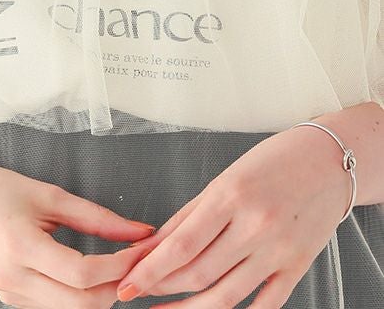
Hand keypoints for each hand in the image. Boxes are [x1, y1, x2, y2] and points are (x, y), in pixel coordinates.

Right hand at [0, 157, 159, 308]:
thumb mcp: (48, 194)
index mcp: (21, 247)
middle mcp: (13, 280)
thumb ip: (96, 216)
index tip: (141, 248)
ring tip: (120, 265)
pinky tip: (94, 274)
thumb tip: (139, 231)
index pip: (83, 275)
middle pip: (81, 305)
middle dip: (117, 287)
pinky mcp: (10, 298)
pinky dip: (81, 296)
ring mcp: (10, 294)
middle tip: (137, 261)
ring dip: (102, 295)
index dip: (119, 266)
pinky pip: (55, 308)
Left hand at [115, 126, 352, 307]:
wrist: (329, 162)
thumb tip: (155, 244)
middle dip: (161, 287)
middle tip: (136, 293)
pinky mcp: (296, 267)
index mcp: (231, 196)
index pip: (181, 244)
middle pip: (199, 272)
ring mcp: (278, 251)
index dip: (149, 269)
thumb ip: (189, 214)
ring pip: (226, 296)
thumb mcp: (224, 178)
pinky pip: (264, 305)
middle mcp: (255, 226)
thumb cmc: (274, 162)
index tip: (127, 283)